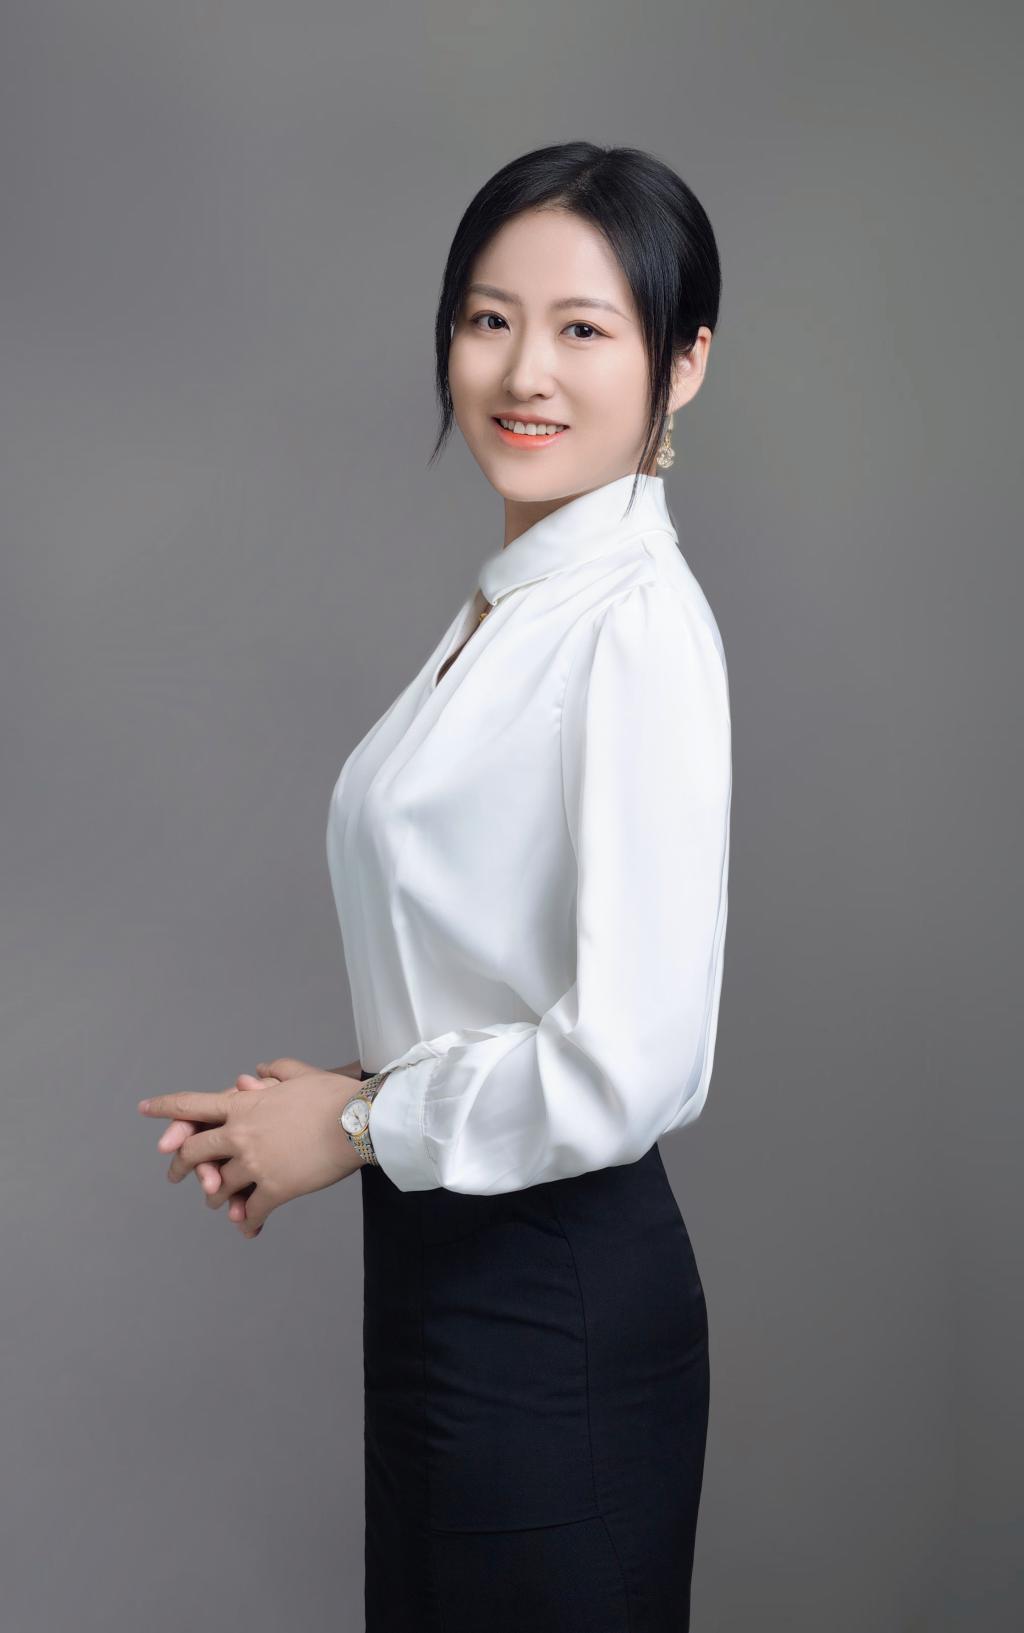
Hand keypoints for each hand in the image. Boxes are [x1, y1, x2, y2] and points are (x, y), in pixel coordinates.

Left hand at [138, 1064, 366, 1236]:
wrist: (359, 1121)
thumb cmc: (334, 1096)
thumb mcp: (301, 1074)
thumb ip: (275, 1070)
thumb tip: (258, 1071)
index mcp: (243, 1105)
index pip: (193, 1105)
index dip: (165, 1108)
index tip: (144, 1109)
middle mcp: (240, 1134)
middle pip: (194, 1152)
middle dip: (182, 1166)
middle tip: (176, 1175)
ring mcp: (254, 1163)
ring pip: (219, 1187)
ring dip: (215, 1196)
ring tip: (217, 1202)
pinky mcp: (274, 1188)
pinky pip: (252, 1210)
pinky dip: (249, 1221)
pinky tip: (250, 1228)